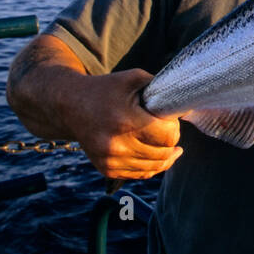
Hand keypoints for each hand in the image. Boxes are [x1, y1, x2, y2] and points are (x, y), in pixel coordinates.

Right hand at [66, 68, 185, 180]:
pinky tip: (157, 155)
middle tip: (167, 130)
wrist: (70, 106)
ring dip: (164, 156)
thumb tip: (183, 105)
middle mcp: (116, 144)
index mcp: (125, 120)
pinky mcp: (106, 169)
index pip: (167, 136)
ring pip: (153, 167)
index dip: (174, 128)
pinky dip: (151, 166)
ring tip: (168, 145)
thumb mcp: (133, 79)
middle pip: (162, 153)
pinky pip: (139, 174)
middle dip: (171, 142)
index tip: (169, 120)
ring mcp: (110, 160)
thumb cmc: (105, 89)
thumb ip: (160, 89)